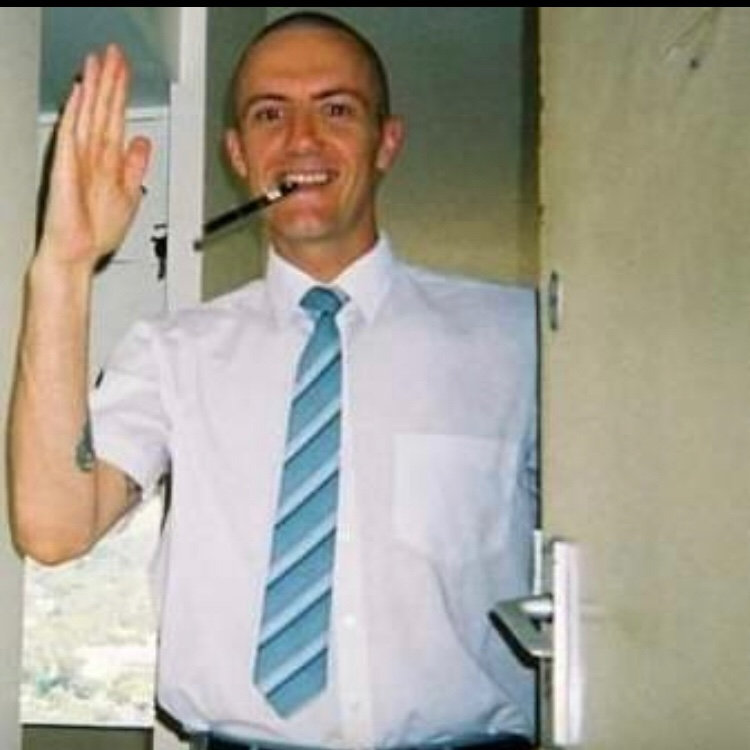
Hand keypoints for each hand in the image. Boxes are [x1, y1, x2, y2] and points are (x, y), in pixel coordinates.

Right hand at [38, 44, 150, 270]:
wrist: (78, 253)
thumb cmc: (98, 231)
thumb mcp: (129, 194)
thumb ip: (134, 167)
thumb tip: (143, 143)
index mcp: (108, 161)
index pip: (116, 118)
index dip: (121, 94)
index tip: (125, 70)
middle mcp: (93, 156)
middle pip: (102, 111)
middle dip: (108, 82)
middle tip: (113, 53)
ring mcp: (77, 159)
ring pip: (87, 116)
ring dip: (92, 90)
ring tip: (97, 62)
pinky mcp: (65, 168)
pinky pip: (70, 137)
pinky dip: (74, 115)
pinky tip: (78, 95)